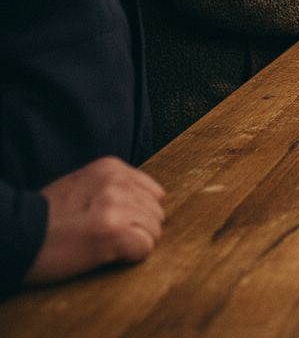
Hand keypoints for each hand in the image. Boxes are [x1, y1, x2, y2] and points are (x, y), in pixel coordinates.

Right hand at [24, 157, 165, 284]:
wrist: (16, 237)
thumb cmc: (46, 218)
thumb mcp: (82, 186)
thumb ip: (115, 188)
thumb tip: (149, 202)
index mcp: (111, 167)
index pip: (153, 193)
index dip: (137, 213)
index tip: (111, 222)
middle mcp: (117, 182)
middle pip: (156, 214)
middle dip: (137, 229)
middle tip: (103, 236)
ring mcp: (116, 206)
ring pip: (153, 232)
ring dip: (132, 244)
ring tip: (100, 244)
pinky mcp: (113, 232)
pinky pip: (144, 248)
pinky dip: (129, 257)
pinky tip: (103, 254)